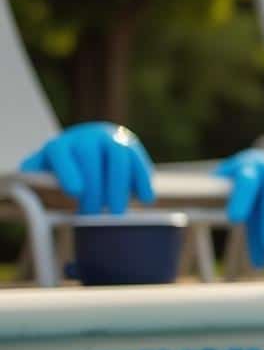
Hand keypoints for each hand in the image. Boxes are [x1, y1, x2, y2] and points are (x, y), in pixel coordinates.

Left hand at [20, 122, 154, 213]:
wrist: (93, 143)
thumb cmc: (66, 168)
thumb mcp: (47, 168)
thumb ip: (37, 174)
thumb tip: (32, 181)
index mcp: (62, 144)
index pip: (61, 153)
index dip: (68, 170)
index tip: (75, 191)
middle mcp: (88, 136)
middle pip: (90, 156)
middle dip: (94, 186)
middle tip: (94, 213)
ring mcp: (112, 139)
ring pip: (118, 158)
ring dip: (119, 186)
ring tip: (116, 211)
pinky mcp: (132, 146)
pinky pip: (140, 162)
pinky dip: (143, 181)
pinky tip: (145, 200)